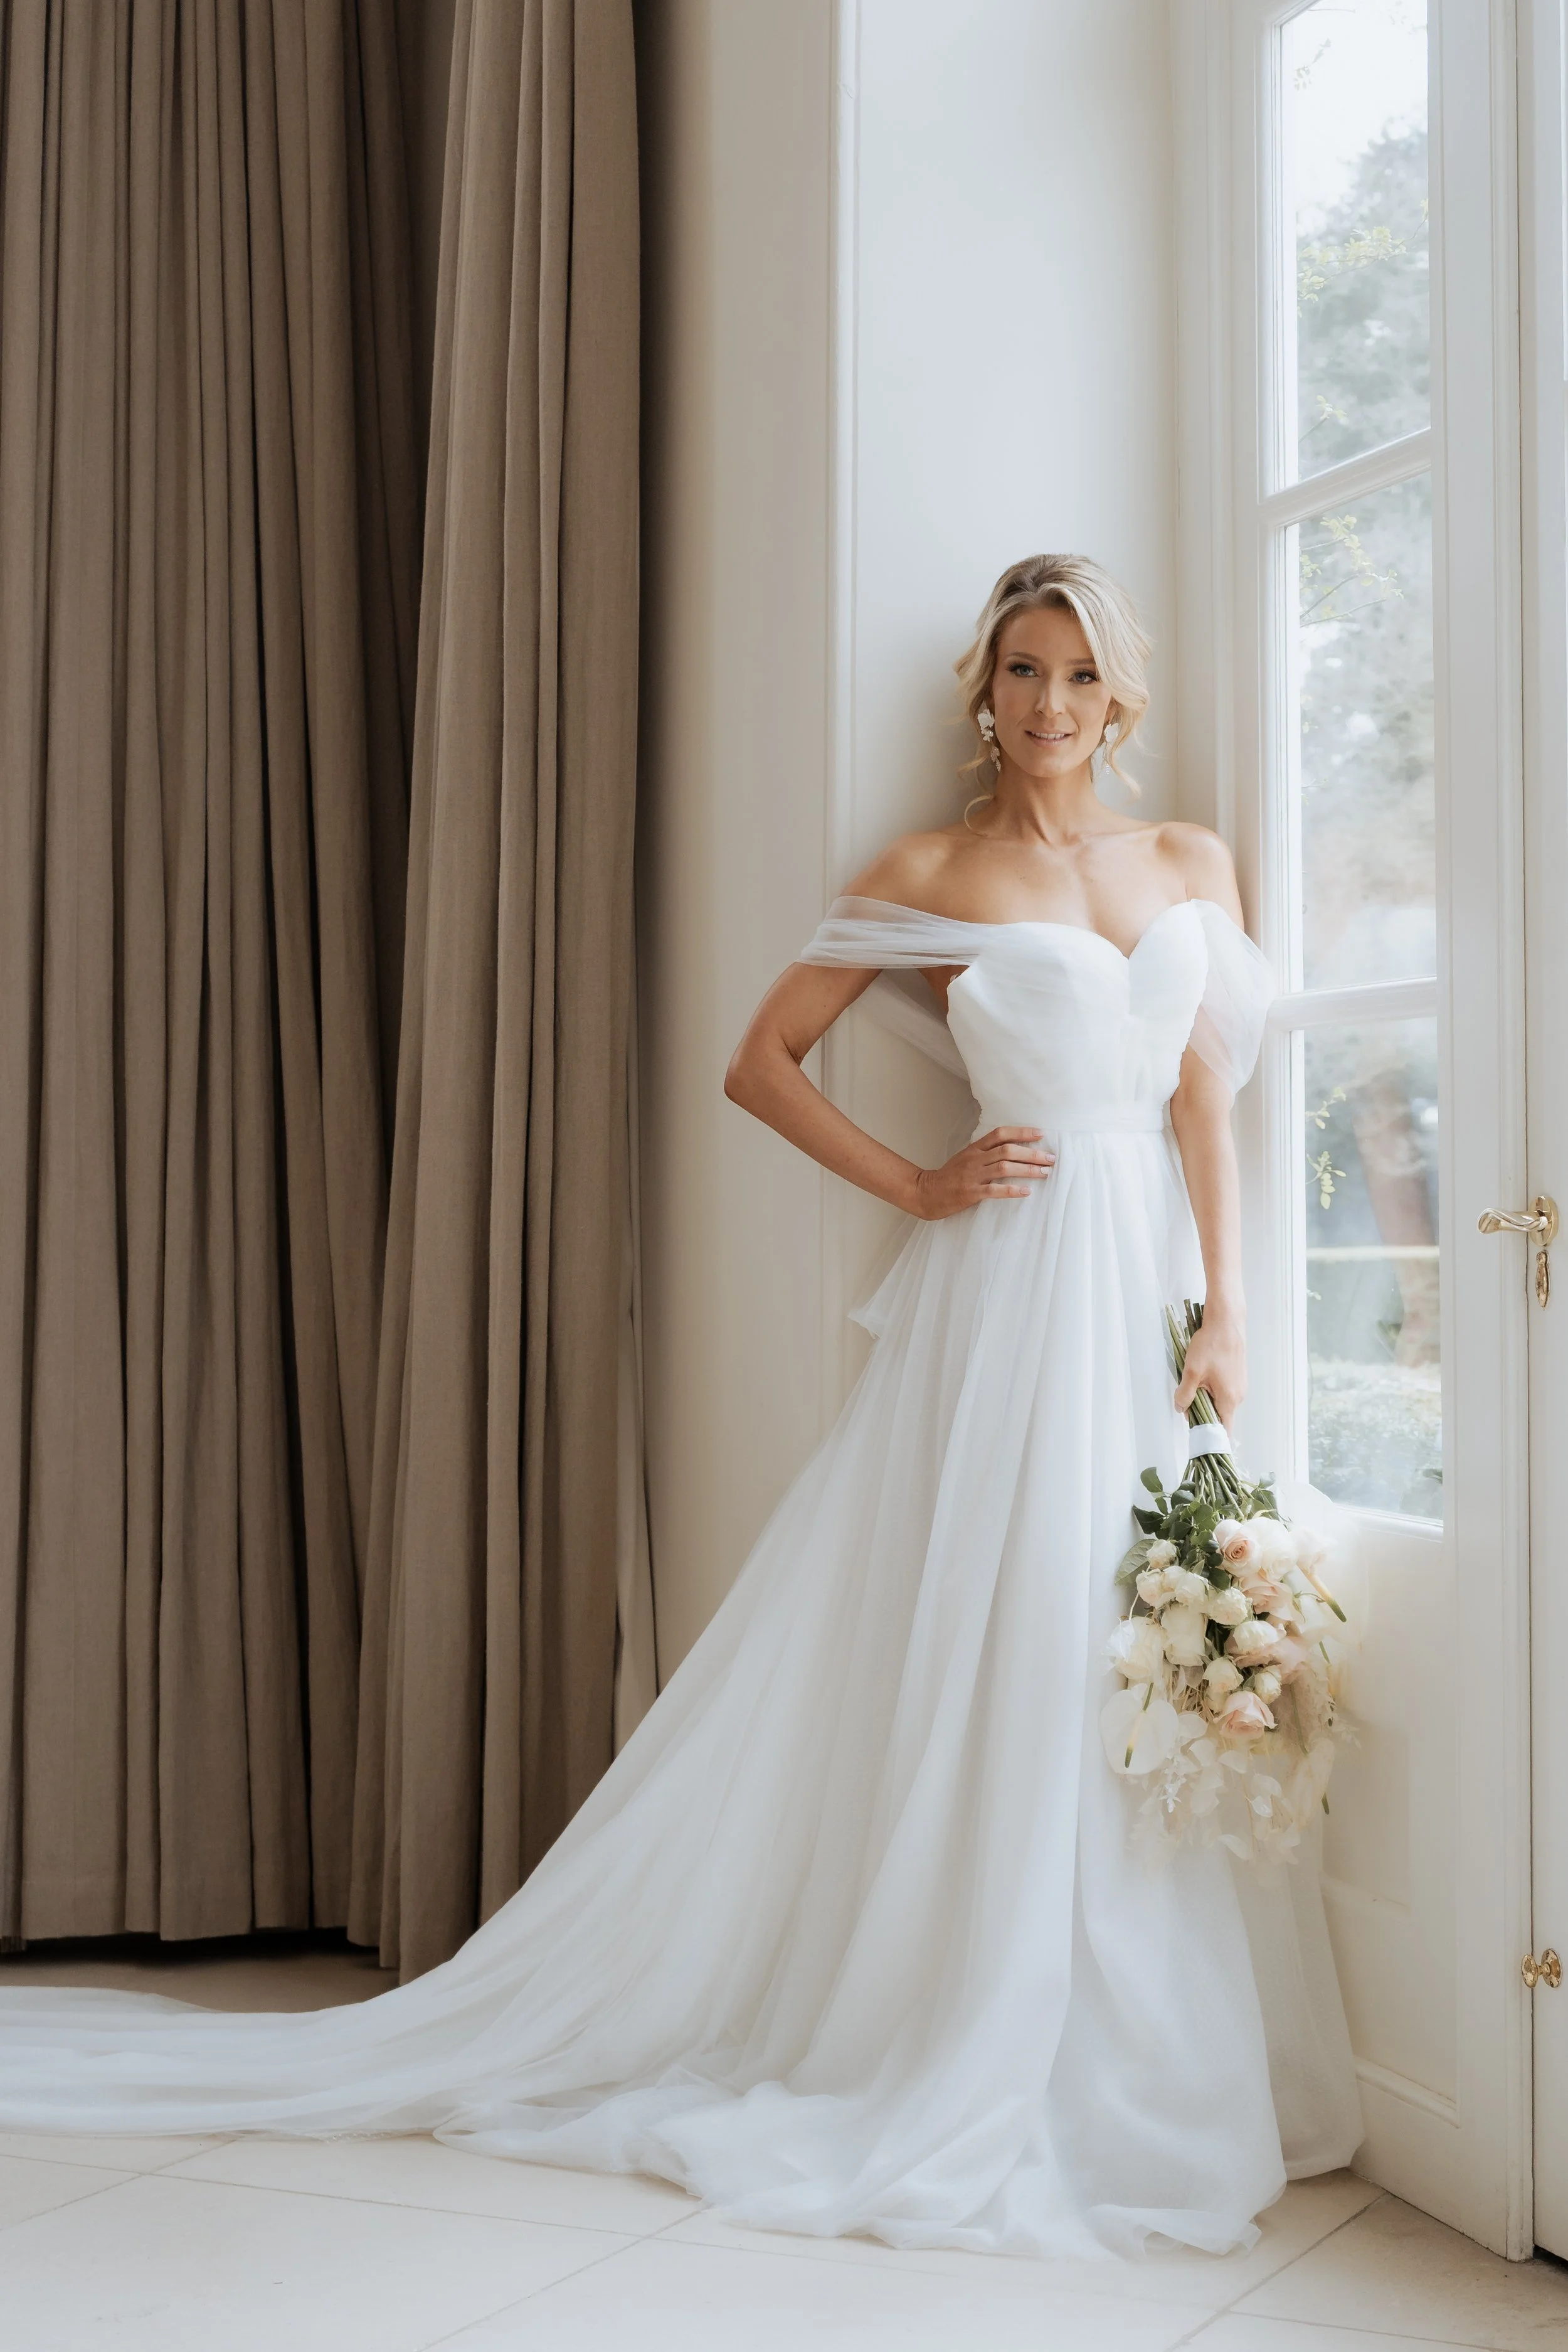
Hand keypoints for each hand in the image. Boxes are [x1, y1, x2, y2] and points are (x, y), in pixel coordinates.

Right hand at [910, 1127, 1054, 1219]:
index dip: (1021, 1132)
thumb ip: (985, 1152)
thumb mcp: (965, 1158)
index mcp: (974, 1148)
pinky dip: (1012, 1190)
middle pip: (1008, 1150)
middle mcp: (975, 1159)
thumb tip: (1012, 1148)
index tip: (1041, 1134)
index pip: (1000, 1133)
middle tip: (1051, 1158)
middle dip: (1032, 1153)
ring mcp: (973, 1175)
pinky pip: (995, 1190)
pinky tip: (1026, 1191)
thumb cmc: (949, 1176)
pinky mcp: (971, 1193)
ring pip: (1004, 1167)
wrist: (926, 1192)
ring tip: (1044, 1173)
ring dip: (1027, 1170)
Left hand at [1174, 1309, 1246, 1433]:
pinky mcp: (1237, 1375)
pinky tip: (1203, 1375)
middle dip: (1203, 1414)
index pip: (1223, 1429)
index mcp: (1229, 1399)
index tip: (1198, 1436)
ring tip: (1194, 1384)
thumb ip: (1185, 1394)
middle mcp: (1239, 1395)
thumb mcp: (1192, 1371)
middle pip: (1220, 1416)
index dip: (1210, 1435)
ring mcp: (1240, 1385)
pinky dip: (1212, 1389)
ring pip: (1221, 1402)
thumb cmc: (1212, 1344)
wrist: (1226, 1321)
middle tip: (1186, 1404)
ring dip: (1206, 1399)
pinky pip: (1224, 1390)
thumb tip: (1181, 1409)